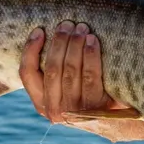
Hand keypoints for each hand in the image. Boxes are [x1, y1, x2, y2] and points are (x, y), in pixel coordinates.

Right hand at [19, 24, 143, 142]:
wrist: (116, 119)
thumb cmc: (86, 97)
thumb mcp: (64, 92)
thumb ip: (53, 75)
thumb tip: (44, 36)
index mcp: (42, 104)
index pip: (27, 74)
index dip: (30, 50)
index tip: (39, 30)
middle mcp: (55, 110)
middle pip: (52, 68)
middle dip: (59, 42)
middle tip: (67, 24)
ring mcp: (75, 109)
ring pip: (70, 70)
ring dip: (75, 45)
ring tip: (81, 28)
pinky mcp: (96, 106)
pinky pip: (90, 75)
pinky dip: (90, 55)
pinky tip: (93, 40)